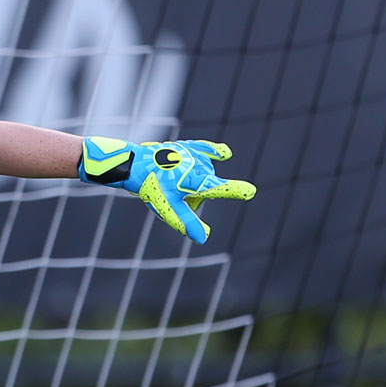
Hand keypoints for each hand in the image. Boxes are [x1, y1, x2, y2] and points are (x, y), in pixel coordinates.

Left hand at [79, 137, 254, 243]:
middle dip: (196, 197)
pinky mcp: (189, 148)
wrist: (135, 165)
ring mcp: (195, 155)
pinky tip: (225, 154)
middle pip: (208, 188)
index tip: (250, 191)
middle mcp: (199, 165)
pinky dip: (214, 152)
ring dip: (194, 182)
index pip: (219, 188)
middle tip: (173, 194)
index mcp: (196, 181)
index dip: (234, 191)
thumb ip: (187, 222)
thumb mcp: (168, 208)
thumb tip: (203, 238)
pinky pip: (206, 150)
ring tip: (173, 182)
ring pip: (204, 174)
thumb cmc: (151, 187)